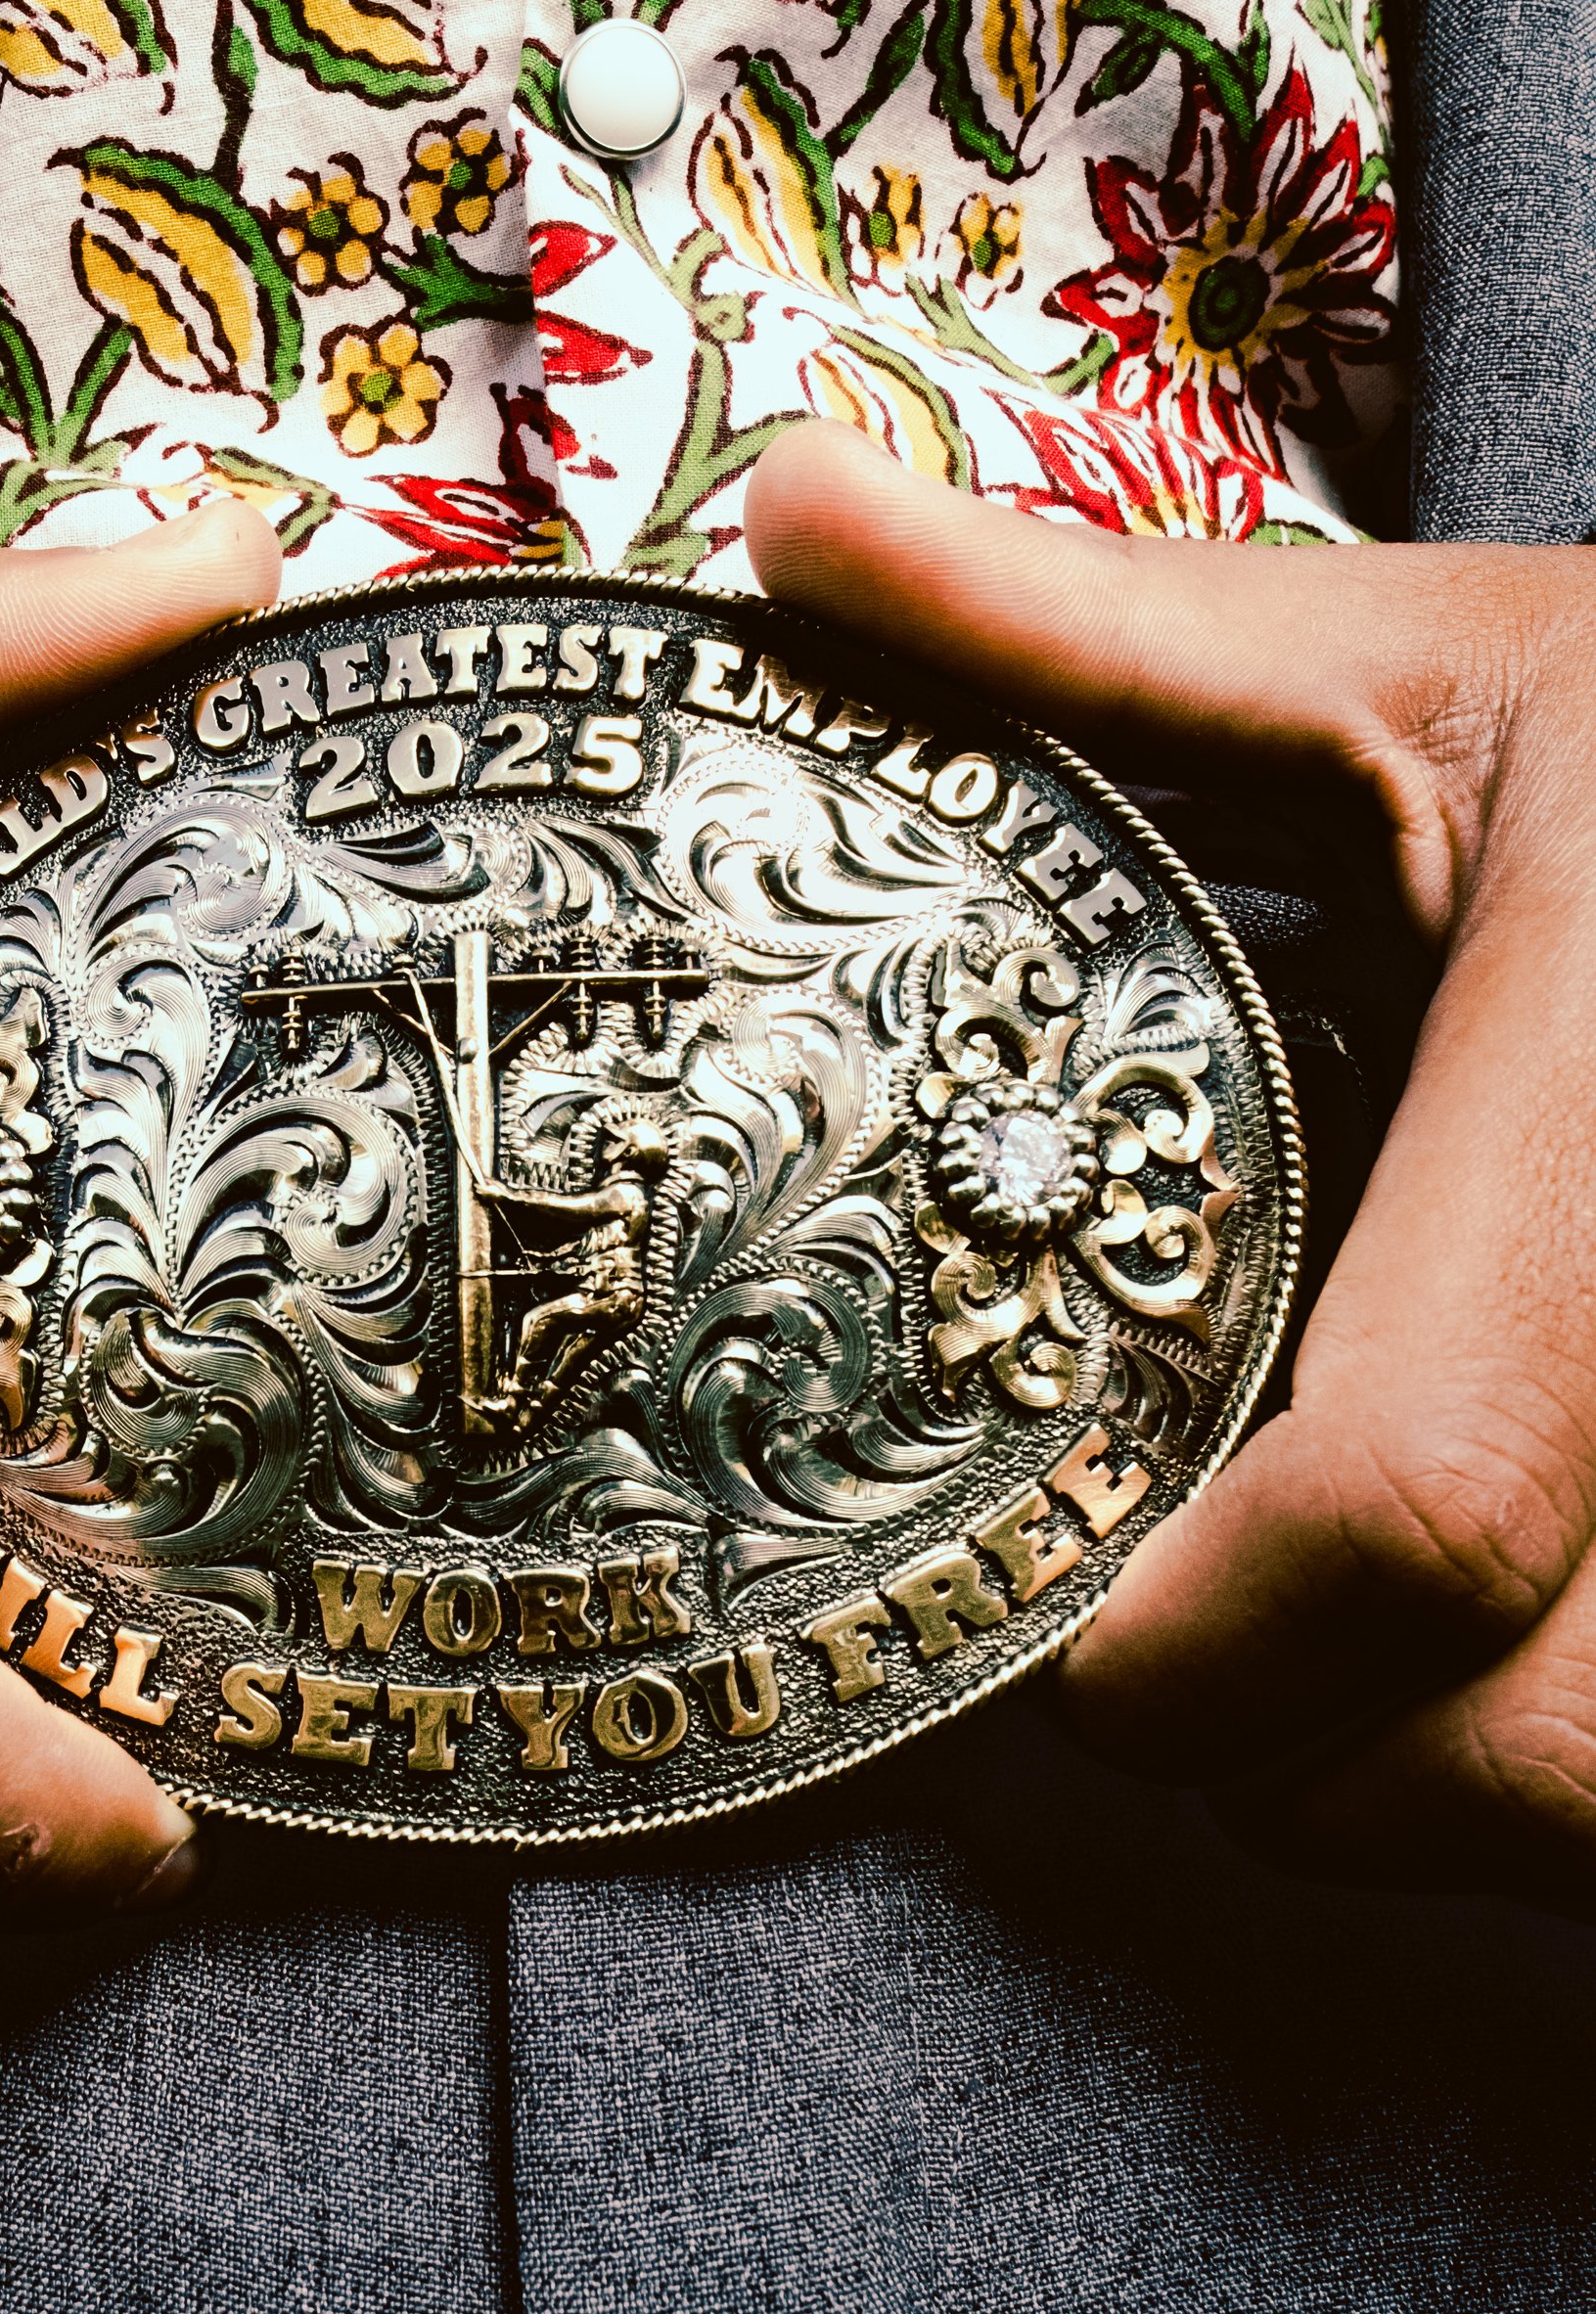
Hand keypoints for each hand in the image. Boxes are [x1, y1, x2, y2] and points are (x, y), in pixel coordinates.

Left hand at [746, 424, 1595, 1909]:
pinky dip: (1560, 1774)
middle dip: (1313, 1772)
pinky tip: (1503, 1646)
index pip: (1412, 1498)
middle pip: (1540, 1758)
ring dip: (1462, 1800)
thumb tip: (794, 513)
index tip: (1086, 1647)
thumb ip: (1099, 636)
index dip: (1206, 1645)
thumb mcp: (1437, 668)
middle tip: (1198, 1680)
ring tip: (1358, 1672)